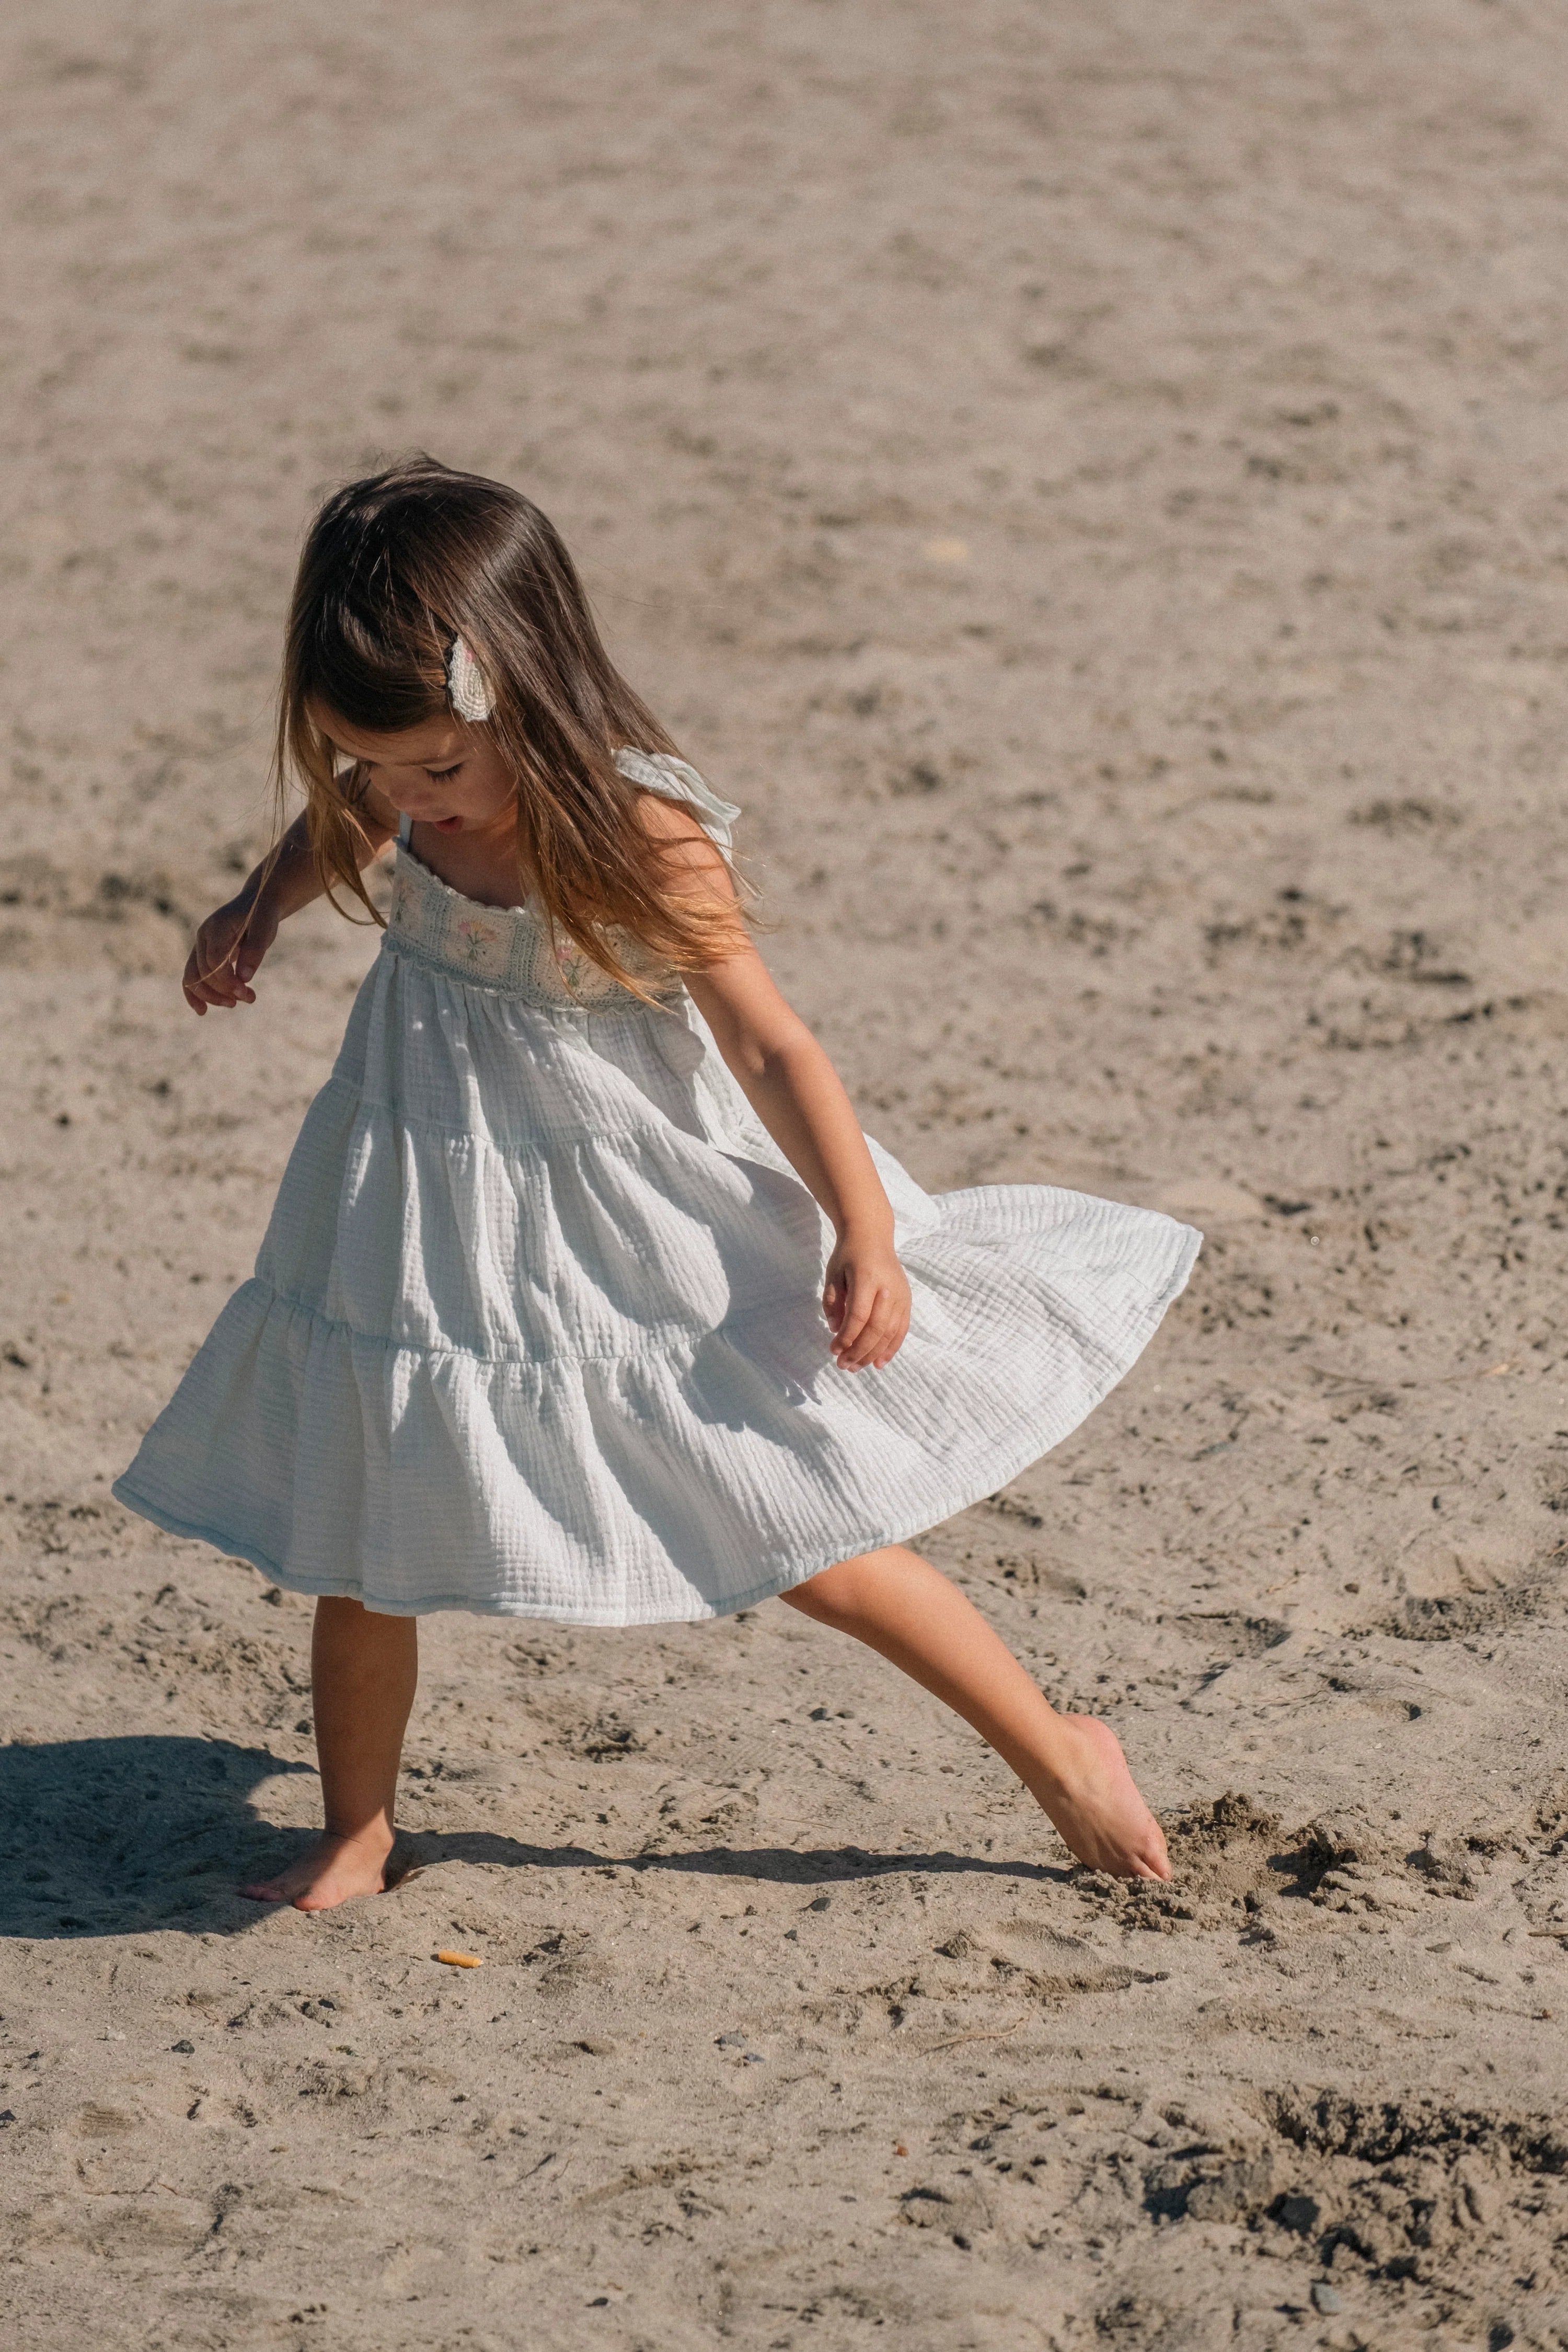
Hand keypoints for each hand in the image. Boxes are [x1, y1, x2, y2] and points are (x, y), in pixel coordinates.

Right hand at [183, 893, 278, 1015]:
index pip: (214, 960)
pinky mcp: (203, 955)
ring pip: (193, 977)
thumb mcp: (265, 928)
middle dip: (224, 991)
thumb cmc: (263, 914)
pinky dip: (195, 994)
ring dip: (212, 996)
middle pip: (203, 972)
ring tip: (235, 1004)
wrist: (257, 902)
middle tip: (249, 999)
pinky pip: (192, 976)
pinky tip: (202, 1011)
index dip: (227, 981)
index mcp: (217, 927)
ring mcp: (200, 945)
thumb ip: (255, 950)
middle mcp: (203, 936)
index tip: (246, 992)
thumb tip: (244, 979)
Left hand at [823, 1233, 910, 1370]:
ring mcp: (901, 1295)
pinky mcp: (907, 1300)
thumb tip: (836, 1331)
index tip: (833, 1350)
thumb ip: (833, 1303)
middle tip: (843, 1365)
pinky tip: (879, 1363)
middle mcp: (888, 1288)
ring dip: (873, 1354)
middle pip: (877, 1328)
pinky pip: (902, 1329)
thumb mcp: (833, 1275)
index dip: (847, 1337)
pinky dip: (891, 1348)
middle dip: (859, 1351)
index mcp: (867, 1278)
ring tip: (856, 1367)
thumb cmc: (848, 1255)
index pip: (859, 1315)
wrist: (872, 1236)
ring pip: (890, 1332)